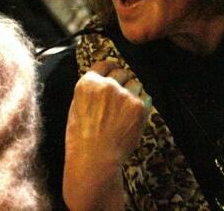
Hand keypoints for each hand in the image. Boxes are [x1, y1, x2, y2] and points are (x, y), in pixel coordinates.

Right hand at [63, 60, 150, 210]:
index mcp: (88, 83)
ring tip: (125, 111)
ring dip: (133, 92)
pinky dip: (143, 104)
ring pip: (136, 83)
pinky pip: (146, 97)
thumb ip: (90, 90)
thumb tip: (103, 79)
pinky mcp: (138, 106)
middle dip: (122, 82)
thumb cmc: (82, 138)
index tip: (115, 71)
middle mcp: (106, 85)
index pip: (104, 64)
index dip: (111, 68)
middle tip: (120, 98)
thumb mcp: (77, 107)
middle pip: (122, 71)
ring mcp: (123, 94)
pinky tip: (133, 117)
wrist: (95, 159)